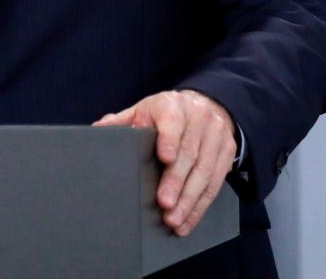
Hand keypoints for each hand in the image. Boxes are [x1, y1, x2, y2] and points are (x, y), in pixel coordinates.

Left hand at [94, 90, 235, 236]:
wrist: (205, 105)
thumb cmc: (167, 114)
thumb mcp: (144, 110)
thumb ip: (123, 120)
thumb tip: (97, 129)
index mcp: (172, 105)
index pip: (172, 121)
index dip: (169, 139)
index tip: (164, 158)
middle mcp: (198, 118)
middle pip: (189, 153)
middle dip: (176, 181)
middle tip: (164, 204)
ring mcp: (216, 135)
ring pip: (204, 171)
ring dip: (190, 200)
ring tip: (174, 220)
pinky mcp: (228, 152)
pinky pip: (216, 182)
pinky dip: (201, 205)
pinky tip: (188, 220)